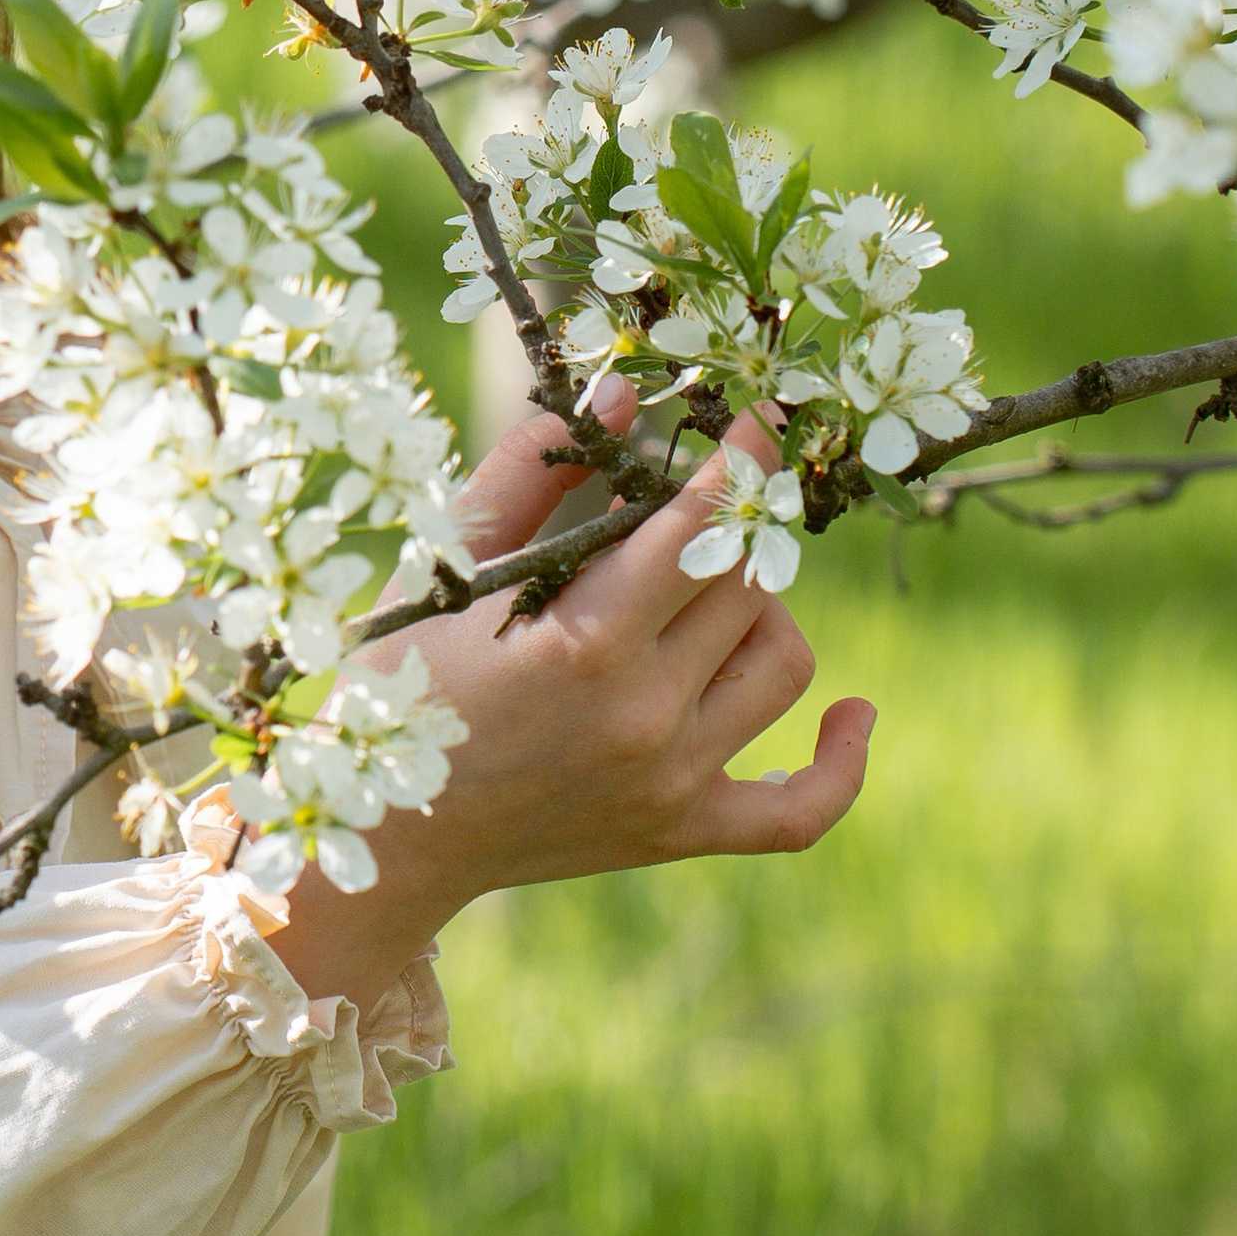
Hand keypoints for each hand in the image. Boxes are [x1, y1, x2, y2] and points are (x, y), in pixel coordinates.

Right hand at [269, 382, 875, 1011]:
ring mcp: (671, 783)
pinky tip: (852, 715)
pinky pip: (803, 809)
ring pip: (784, 663)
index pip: (700, 527)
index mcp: (583, 642)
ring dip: (759, 614)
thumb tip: (622, 398)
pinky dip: (841, 763)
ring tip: (701, 603)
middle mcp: (643, 716)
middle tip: (679, 519)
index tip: (765, 413)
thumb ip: (532, 472)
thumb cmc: (401, 686)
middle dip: (723, 534)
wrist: (383, 838)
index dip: (742, 460)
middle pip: (745, 586)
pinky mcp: (681, 834)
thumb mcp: (448, 566)